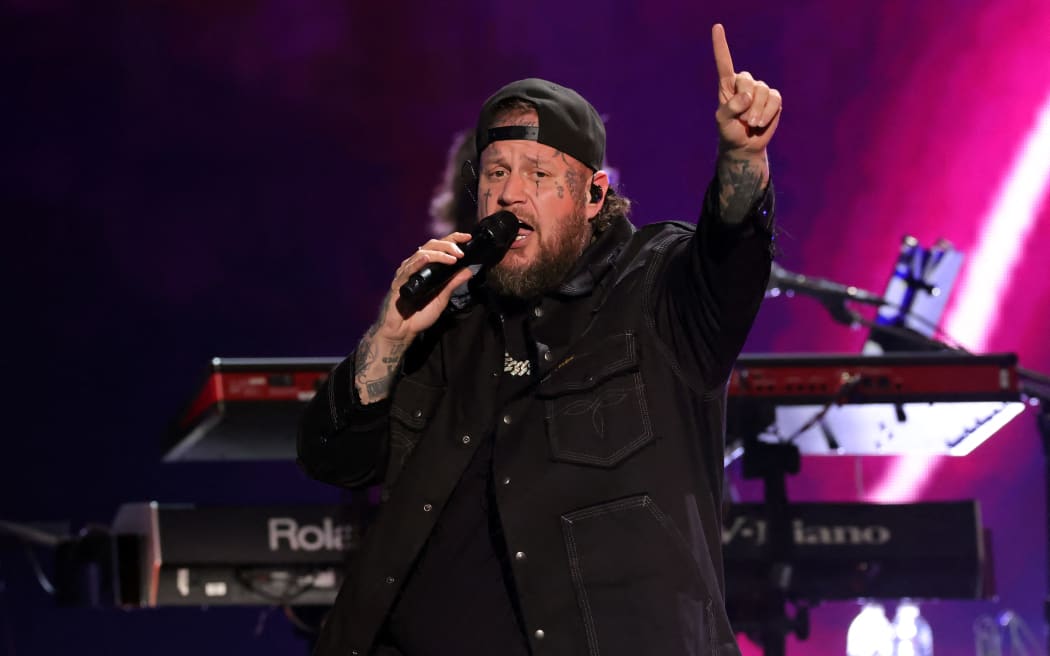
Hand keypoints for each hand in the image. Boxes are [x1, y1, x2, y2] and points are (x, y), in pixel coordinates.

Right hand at [376, 233, 474, 342]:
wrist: (403, 332)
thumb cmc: (419, 315)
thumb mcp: (442, 298)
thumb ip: (453, 283)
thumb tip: (469, 270)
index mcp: (425, 268)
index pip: (439, 247)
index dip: (452, 239)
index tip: (467, 237)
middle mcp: (415, 266)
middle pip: (431, 245)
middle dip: (448, 245)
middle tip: (461, 251)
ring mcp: (406, 273)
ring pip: (421, 253)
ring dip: (439, 253)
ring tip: (453, 258)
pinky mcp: (398, 283)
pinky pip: (408, 269)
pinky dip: (419, 262)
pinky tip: (427, 259)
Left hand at [712, 23, 781, 153]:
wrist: (745, 146)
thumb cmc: (730, 132)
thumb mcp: (723, 122)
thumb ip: (731, 108)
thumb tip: (748, 96)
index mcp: (727, 85)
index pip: (724, 62)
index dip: (721, 45)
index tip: (717, 27)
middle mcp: (744, 83)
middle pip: (747, 81)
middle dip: (745, 102)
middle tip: (742, 120)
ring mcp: (760, 90)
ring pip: (762, 91)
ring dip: (756, 111)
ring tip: (751, 123)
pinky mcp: (774, 98)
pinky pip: (775, 99)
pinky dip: (768, 113)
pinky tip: (761, 122)